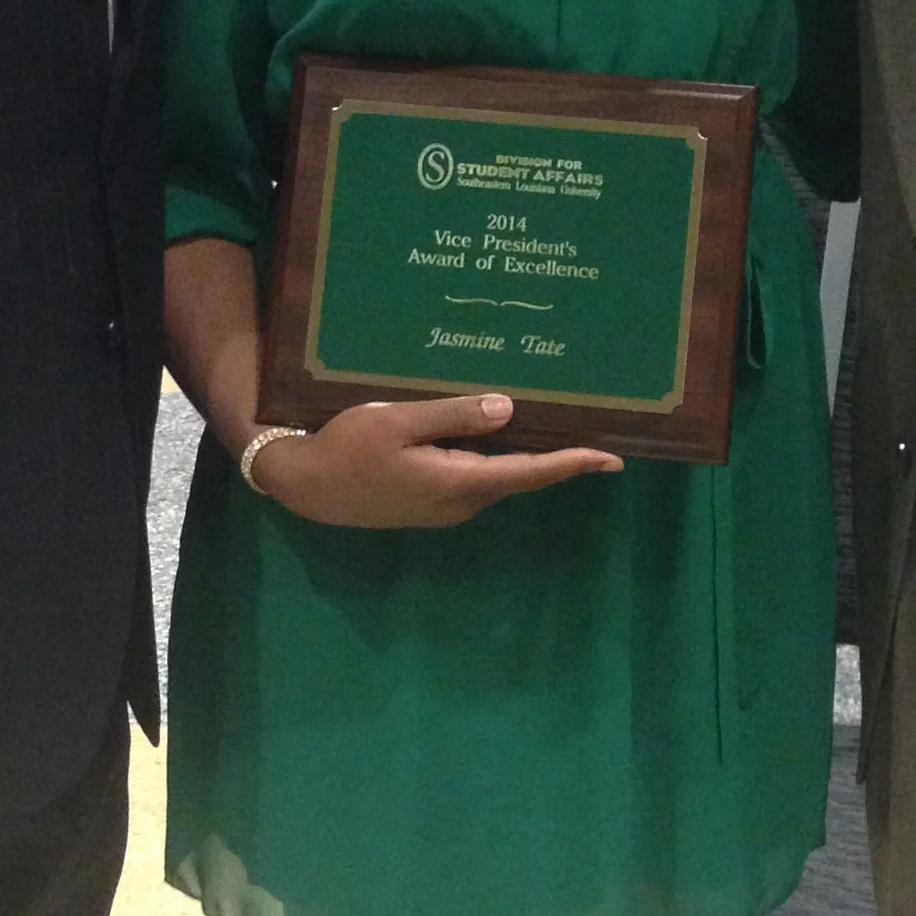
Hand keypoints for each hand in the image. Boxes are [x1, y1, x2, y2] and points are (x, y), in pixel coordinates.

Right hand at [253, 392, 621, 528]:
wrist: (304, 486)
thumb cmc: (346, 449)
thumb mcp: (397, 421)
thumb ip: (453, 415)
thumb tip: (509, 409)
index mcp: (458, 483)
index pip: (529, 473)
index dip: (572, 464)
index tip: (611, 458)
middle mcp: (461, 501)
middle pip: (519, 474)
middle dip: (553, 451)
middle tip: (585, 419)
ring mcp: (446, 505)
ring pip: (496, 473)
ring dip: (520, 451)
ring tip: (546, 415)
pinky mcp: (431, 501)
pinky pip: (474, 474)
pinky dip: (491, 453)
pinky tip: (492, 426)